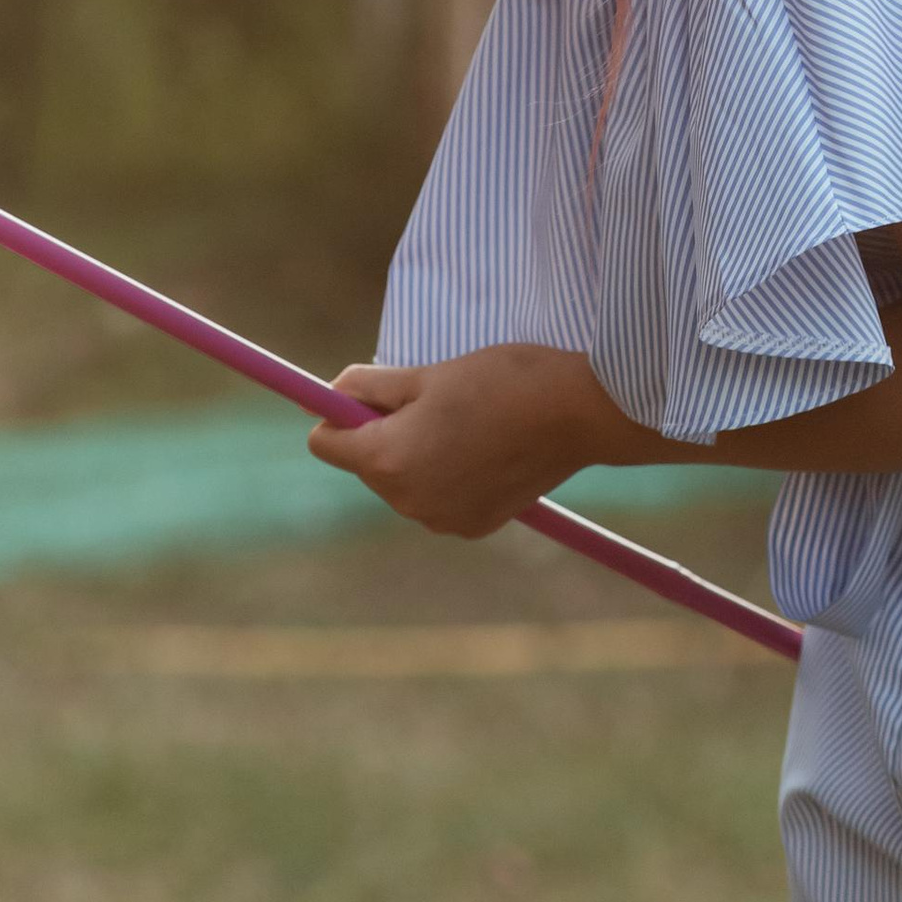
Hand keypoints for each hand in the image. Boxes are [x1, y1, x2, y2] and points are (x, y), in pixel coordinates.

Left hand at [306, 344, 604, 538]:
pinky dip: (447, 475)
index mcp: (387, 460)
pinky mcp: (474, 527)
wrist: (576, 413)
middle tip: (432, 401)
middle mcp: (407, 501)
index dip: (341, 414)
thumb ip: (366, 388)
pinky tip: (483, 448)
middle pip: (365, 464)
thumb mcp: (424, 374)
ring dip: (417, 454)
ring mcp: (442, 520)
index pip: (324, 444)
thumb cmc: (498, 382)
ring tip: (464, 422)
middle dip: (384, 433)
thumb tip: (327, 396)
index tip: (374, 394)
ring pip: (402, 481)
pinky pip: (437, 498)